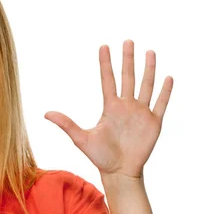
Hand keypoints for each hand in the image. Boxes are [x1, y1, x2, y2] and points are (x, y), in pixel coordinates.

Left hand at [44, 40, 173, 178]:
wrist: (119, 172)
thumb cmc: (100, 157)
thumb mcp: (81, 139)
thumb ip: (66, 124)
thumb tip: (45, 113)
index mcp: (110, 108)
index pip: (107, 80)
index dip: (105, 64)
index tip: (104, 46)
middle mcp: (126, 106)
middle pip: (128, 77)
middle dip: (128, 59)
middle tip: (128, 41)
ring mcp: (140, 113)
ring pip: (146, 86)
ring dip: (148, 69)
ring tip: (149, 52)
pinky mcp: (153, 123)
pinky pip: (161, 103)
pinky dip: (165, 91)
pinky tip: (168, 77)